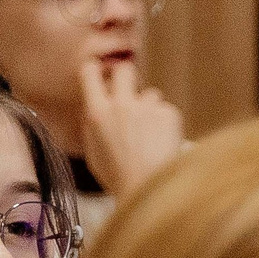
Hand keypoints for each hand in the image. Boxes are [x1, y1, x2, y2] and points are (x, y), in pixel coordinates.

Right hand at [78, 57, 185, 198]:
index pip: (89, 73)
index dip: (94, 69)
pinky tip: (164, 142)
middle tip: (130, 90)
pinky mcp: (168, 114)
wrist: (148, 188)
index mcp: (97, 112)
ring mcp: (146, 107)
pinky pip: (166, 111)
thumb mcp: (93, 152)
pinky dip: (166, 123)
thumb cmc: (118, 177)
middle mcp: (121, 104)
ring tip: (151, 134)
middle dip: (127, 77)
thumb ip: (93, 126)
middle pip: (125, 71)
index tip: (98, 70)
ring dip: (150, 108)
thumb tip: (96, 110)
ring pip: (150, 94)